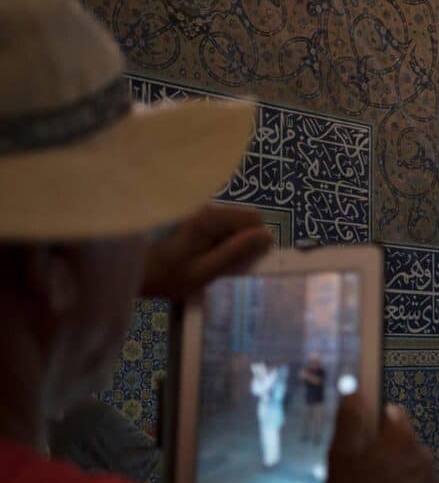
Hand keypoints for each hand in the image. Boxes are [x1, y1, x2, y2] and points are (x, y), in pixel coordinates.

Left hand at [140, 203, 273, 299]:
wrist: (126, 270)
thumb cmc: (165, 275)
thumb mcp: (205, 271)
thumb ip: (236, 252)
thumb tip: (268, 236)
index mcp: (211, 217)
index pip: (255, 218)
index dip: (254, 241)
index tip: (242, 262)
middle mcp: (205, 206)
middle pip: (242, 220)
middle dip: (239, 243)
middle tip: (220, 266)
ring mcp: (196, 210)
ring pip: (230, 225)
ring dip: (225, 245)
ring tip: (204, 264)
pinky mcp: (189, 217)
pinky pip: (215, 227)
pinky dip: (213, 242)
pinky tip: (195, 257)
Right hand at [326, 396, 438, 482]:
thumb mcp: (341, 457)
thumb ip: (349, 420)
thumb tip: (354, 391)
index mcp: (401, 436)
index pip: (391, 412)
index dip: (372, 422)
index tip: (357, 440)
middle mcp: (422, 451)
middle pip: (399, 437)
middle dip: (381, 448)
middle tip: (358, 470)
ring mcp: (430, 476)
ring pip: (406, 460)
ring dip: (391, 468)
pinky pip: (413, 482)